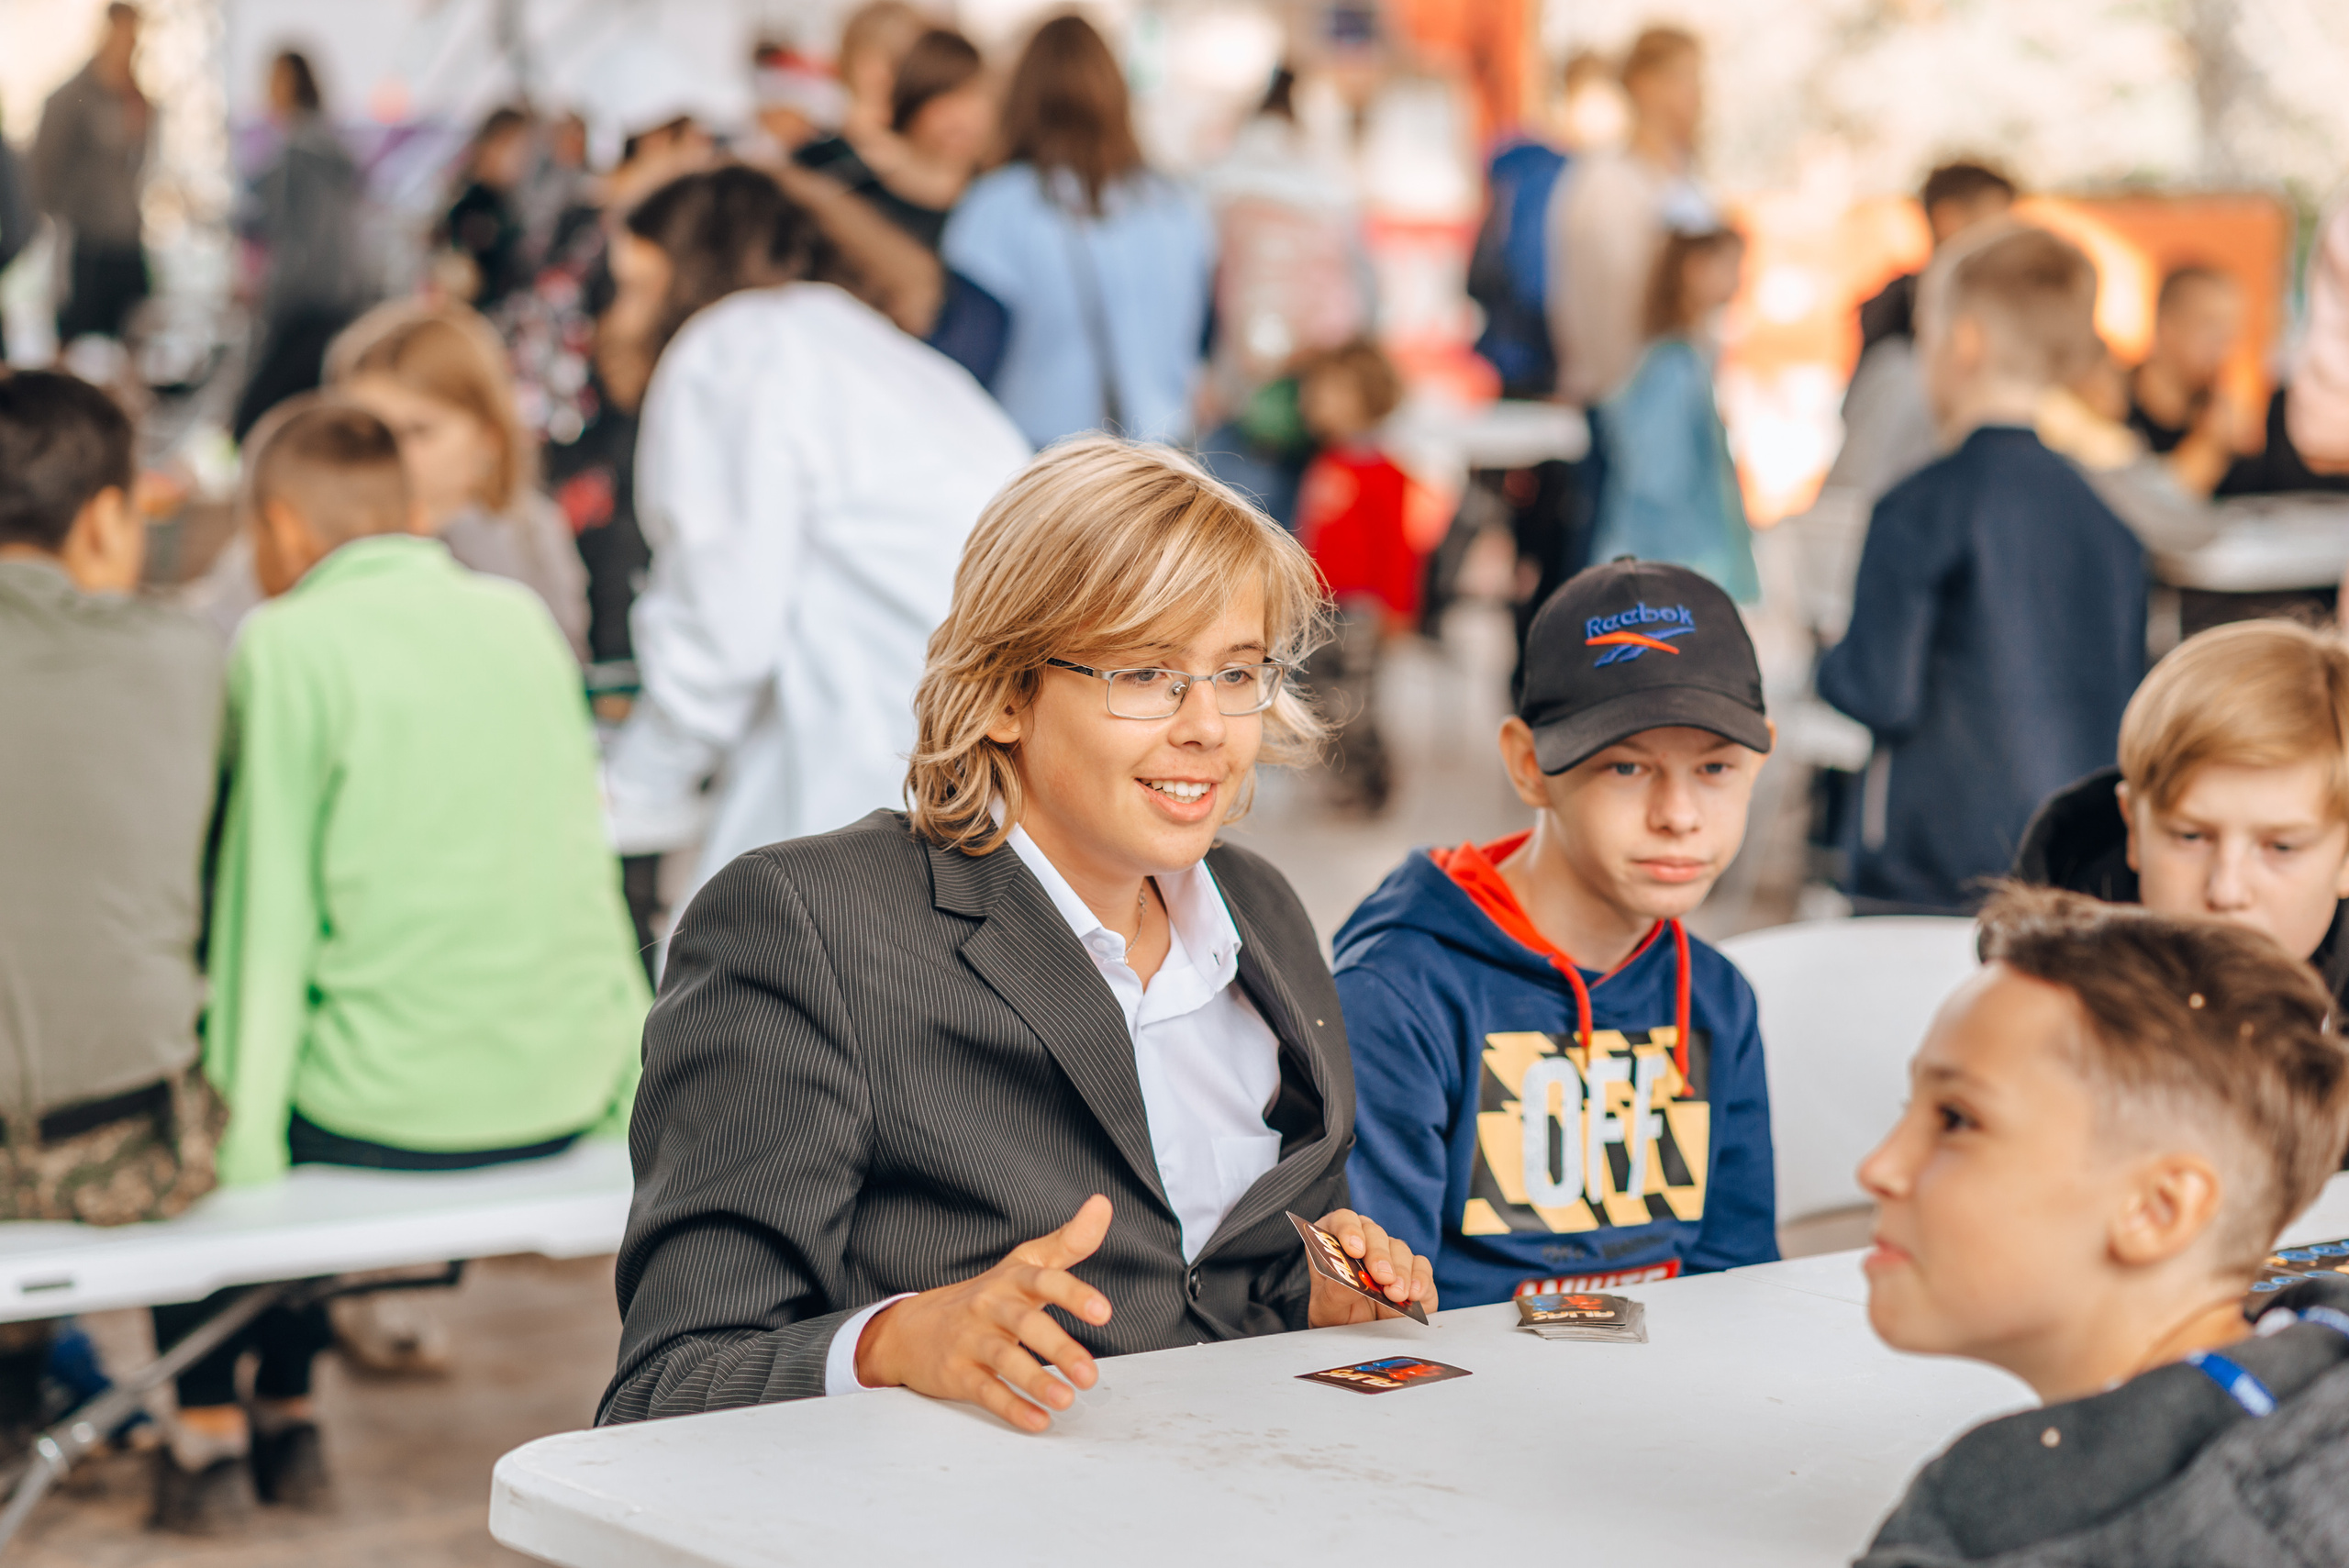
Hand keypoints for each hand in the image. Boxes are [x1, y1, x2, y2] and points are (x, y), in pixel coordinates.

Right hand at [853, 1195, 1113, 1432]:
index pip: (1042, 1279)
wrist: (911, 1328)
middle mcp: (990, 1306)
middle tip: (1091, 1374)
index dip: (1072, 1293)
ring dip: (1036, 1381)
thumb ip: (1068, 1241)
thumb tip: (1102, 1204)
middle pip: (1024, 1323)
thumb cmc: (986, 1296)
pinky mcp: (956, 1373)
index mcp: (1011, 1280)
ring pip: (1004, 1360)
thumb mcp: (1024, 1263)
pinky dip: (1011, 1407)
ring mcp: (970, 1341)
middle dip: (1059, 1348)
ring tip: (1067, 1400)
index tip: (1103, 1311)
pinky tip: (1037, 1421)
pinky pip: (985, 1391)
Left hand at [1305, 1209, 1437, 1325]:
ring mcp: (1391, 1256)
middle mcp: (1365, 1243)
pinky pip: (1422, 1266)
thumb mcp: (1325, 1310)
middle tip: (1381, 1276)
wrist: (1360, 1339)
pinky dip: (1420, 1278)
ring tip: (1395, 1294)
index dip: (1349, 1229)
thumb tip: (1350, 1281)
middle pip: (1374, 1233)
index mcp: (1335, 1243)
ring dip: (1399, 1271)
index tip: (1354, 1249)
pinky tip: (1414, 1294)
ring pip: (1399, 1248)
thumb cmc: (1336, 1317)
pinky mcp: (1415, 1273)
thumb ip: (1333, 1294)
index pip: (1342, 1221)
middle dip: (1379, 1254)